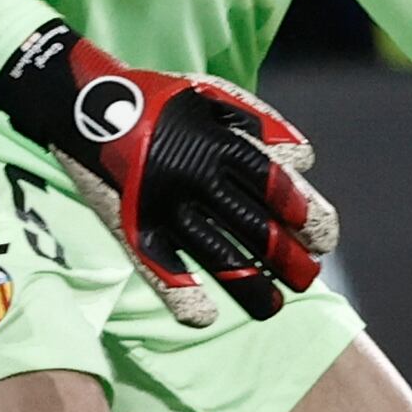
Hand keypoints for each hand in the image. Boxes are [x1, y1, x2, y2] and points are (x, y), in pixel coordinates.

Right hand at [0, 25, 339, 326]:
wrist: (86, 102)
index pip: (273, 185)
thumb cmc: (162, 100)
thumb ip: (262, 123)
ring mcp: (162, 205)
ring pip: (214, 255)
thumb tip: (304, 159)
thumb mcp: (215, 94)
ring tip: (273, 307)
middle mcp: (195, 177)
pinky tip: (204, 317)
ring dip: (248, 286)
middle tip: (309, 276)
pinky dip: (178, 294)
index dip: (304, 213)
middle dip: (288, 258)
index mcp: (220, 144)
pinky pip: (156, 266)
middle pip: (253, 227)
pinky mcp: (130, 225)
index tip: (324, 238)